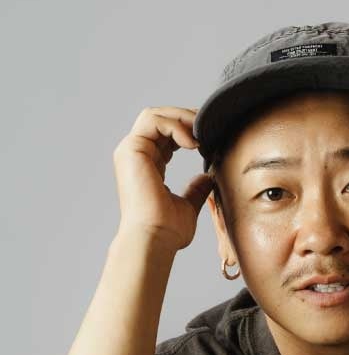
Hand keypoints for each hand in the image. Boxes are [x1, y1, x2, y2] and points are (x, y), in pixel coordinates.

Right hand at [113, 106, 213, 251]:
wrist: (154, 239)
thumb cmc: (167, 231)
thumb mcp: (188, 206)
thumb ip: (196, 189)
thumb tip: (207, 177)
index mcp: (148, 165)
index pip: (166, 135)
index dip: (188, 130)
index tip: (211, 138)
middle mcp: (136, 155)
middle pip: (160, 118)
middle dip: (186, 118)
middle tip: (210, 128)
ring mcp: (131, 151)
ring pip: (155, 115)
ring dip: (182, 118)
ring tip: (203, 133)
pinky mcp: (132, 150)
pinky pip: (154, 122)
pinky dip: (176, 127)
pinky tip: (194, 144)